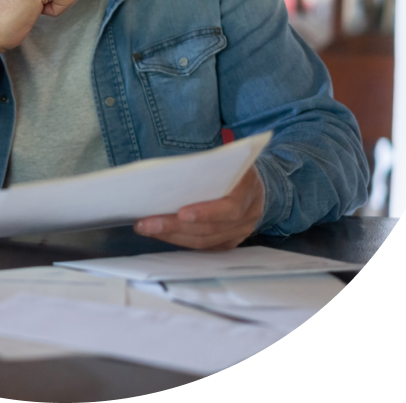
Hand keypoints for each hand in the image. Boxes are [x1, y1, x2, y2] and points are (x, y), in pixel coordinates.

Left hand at [133, 165, 264, 249]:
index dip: (206, 212)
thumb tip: (170, 170)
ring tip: (146, 228)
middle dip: (175, 226)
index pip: (230, 207)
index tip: (180, 212)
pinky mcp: (230, 241)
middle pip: (211, 227)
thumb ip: (208, 164)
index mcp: (249, 188)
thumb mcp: (228, 158)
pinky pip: (204, 246)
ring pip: (205, 240)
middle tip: (146, 223)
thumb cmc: (235, 166)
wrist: (259, 185)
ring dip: (172, 236)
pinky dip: (180, 240)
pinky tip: (161, 234)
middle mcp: (249, 214)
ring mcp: (241, 231)